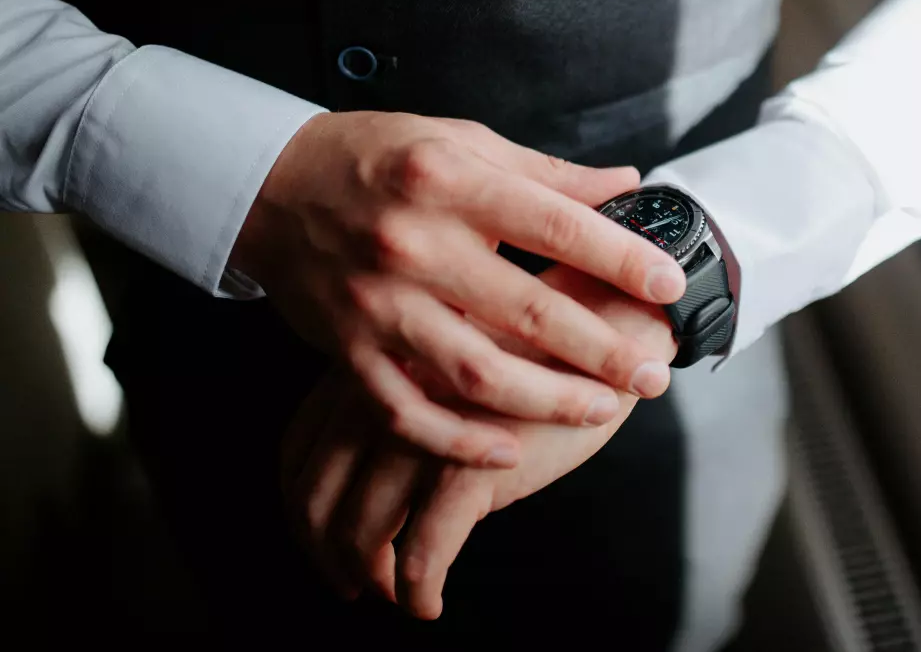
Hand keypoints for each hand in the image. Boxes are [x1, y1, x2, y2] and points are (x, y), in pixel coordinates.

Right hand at [233, 112, 684, 465]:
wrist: (274, 187)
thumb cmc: (379, 159)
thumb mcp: (462, 142)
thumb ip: (546, 172)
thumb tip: (625, 186)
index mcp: (450, 181)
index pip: (556, 224)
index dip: (621, 258)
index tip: (669, 285)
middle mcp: (415, 244)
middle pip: (526, 310)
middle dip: (601, 349)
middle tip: (653, 371)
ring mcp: (378, 304)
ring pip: (474, 373)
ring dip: (547, 401)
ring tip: (601, 409)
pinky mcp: (348, 351)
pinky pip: (407, 411)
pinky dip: (459, 439)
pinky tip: (509, 448)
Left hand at [280, 264, 676, 614]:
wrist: (607, 331)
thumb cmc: (536, 345)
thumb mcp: (449, 354)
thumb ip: (405, 390)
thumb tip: (374, 463)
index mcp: (372, 366)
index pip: (298, 449)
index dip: (303, 505)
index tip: (321, 536)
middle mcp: (381, 396)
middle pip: (315, 497)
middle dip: (325, 553)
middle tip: (349, 583)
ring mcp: (420, 432)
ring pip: (361, 534)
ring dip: (373, 580)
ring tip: (395, 597)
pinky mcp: (467, 467)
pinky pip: (421, 554)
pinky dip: (417, 591)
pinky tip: (430, 604)